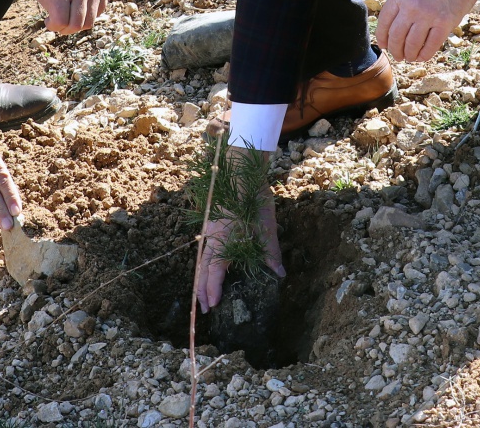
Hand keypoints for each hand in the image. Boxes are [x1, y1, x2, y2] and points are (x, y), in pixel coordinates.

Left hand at [38, 0, 108, 34]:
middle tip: (61, 25)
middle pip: (77, 24)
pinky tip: (80, 8)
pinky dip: (89, 16)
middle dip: (66, 30)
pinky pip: (98, 13)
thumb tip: (61, 26)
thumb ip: (50, 10)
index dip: (54, 27)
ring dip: (78, 26)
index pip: (61, 21)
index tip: (49, 22)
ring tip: (70, 18)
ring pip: (90, 22)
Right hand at [195, 147, 284, 312]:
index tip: (212, 307)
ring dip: (201, 276)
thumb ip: (270, 250)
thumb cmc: (253, 198)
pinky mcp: (212, 220)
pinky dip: (204, 261)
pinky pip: (204, 246)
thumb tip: (279, 273)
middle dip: (202, 290)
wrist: (240, 171)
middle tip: (204, 307)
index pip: (215, 273)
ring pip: (201, 258)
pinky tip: (209, 262)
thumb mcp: (266, 226)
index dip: (213, 291)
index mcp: (224, 242)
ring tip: (202, 290)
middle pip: (202, 269)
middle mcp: (213, 238)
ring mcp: (210, 228)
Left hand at [378, 0, 479, 62]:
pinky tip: (422, 56)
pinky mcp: (445, 23)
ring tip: (409, 57)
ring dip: (408, 55)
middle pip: (396, 36)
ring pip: (412, 44)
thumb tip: (395, 21)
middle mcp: (411, 7)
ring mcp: (428, 16)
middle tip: (397, 55)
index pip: (384, 22)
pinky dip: (424, 54)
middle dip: (395, 50)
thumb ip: (402, 0)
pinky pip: (431, 45)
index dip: (382, 37)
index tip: (384, 45)